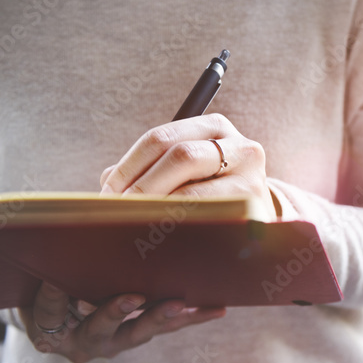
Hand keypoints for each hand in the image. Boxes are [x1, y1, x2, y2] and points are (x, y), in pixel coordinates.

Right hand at [19, 281, 225, 362]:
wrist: (59, 316)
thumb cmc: (44, 289)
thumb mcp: (36, 284)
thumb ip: (49, 274)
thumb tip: (61, 248)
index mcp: (49, 330)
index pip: (50, 314)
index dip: (54, 299)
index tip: (56, 281)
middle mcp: (83, 344)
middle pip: (100, 330)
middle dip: (116, 312)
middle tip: (133, 297)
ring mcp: (113, 343)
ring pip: (139, 331)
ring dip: (162, 317)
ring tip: (180, 304)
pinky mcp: (138, 335)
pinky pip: (167, 327)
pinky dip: (191, 317)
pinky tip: (216, 309)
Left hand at [99, 114, 276, 218]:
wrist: (254, 220)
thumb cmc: (209, 193)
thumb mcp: (185, 172)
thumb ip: (149, 169)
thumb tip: (107, 182)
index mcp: (215, 127)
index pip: (162, 137)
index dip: (129, 165)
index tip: (107, 191)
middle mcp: (240, 145)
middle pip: (180, 156)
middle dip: (143, 186)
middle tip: (118, 210)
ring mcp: (252, 176)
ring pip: (196, 188)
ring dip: (158, 208)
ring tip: (135, 223)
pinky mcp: (255, 206)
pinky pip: (210, 214)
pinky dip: (181, 224)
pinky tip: (164, 234)